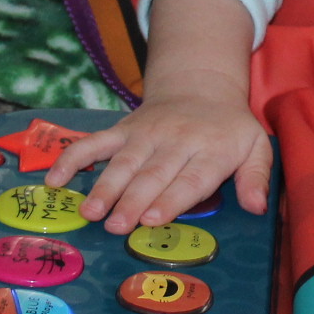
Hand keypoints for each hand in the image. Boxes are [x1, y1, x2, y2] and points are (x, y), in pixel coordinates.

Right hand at [44, 69, 271, 233]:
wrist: (201, 87)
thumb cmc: (229, 129)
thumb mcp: (256, 147)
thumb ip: (257, 177)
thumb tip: (258, 207)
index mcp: (211, 149)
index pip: (190, 177)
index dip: (171, 199)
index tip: (152, 219)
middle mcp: (176, 140)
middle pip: (152, 174)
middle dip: (132, 200)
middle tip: (116, 226)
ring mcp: (145, 134)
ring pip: (122, 162)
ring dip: (104, 187)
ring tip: (89, 212)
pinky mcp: (123, 128)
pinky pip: (94, 142)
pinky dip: (72, 158)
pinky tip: (54, 180)